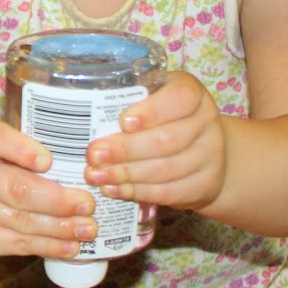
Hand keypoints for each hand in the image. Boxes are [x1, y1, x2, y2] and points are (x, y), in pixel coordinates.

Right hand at [0, 119, 99, 260]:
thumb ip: (17, 149)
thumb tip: (73, 170)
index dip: (21, 148)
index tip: (48, 161)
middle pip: (15, 188)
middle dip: (58, 200)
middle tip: (87, 203)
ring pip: (21, 221)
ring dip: (60, 227)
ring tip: (87, 227)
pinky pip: (16, 244)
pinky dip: (48, 246)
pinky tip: (69, 245)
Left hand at [85, 70, 225, 210]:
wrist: (206, 153)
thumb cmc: (164, 119)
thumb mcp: (153, 99)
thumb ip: (127, 100)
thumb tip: (77, 108)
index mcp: (192, 94)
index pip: (181, 97)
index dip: (152, 111)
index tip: (123, 122)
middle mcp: (206, 122)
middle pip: (168, 140)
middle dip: (126, 149)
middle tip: (93, 154)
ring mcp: (211, 156)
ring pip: (167, 169)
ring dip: (126, 174)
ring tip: (95, 175)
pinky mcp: (205, 185)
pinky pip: (169, 192)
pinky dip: (137, 192)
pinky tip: (113, 190)